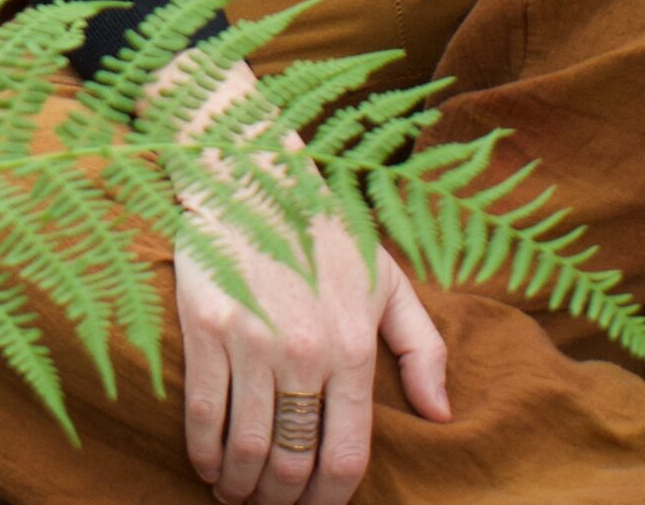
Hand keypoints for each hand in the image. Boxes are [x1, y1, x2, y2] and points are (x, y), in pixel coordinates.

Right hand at [163, 57, 448, 504]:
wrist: (251, 171)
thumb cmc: (324, 228)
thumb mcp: (388, 280)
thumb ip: (423, 349)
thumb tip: (441, 416)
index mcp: (353, 345)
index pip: (345, 455)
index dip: (329, 499)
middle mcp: (306, 350)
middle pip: (293, 461)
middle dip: (280, 500)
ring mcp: (252, 340)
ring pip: (248, 447)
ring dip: (240, 486)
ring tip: (236, 492)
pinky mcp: (206, 326)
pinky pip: (203, 415)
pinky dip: (203, 454)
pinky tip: (207, 465)